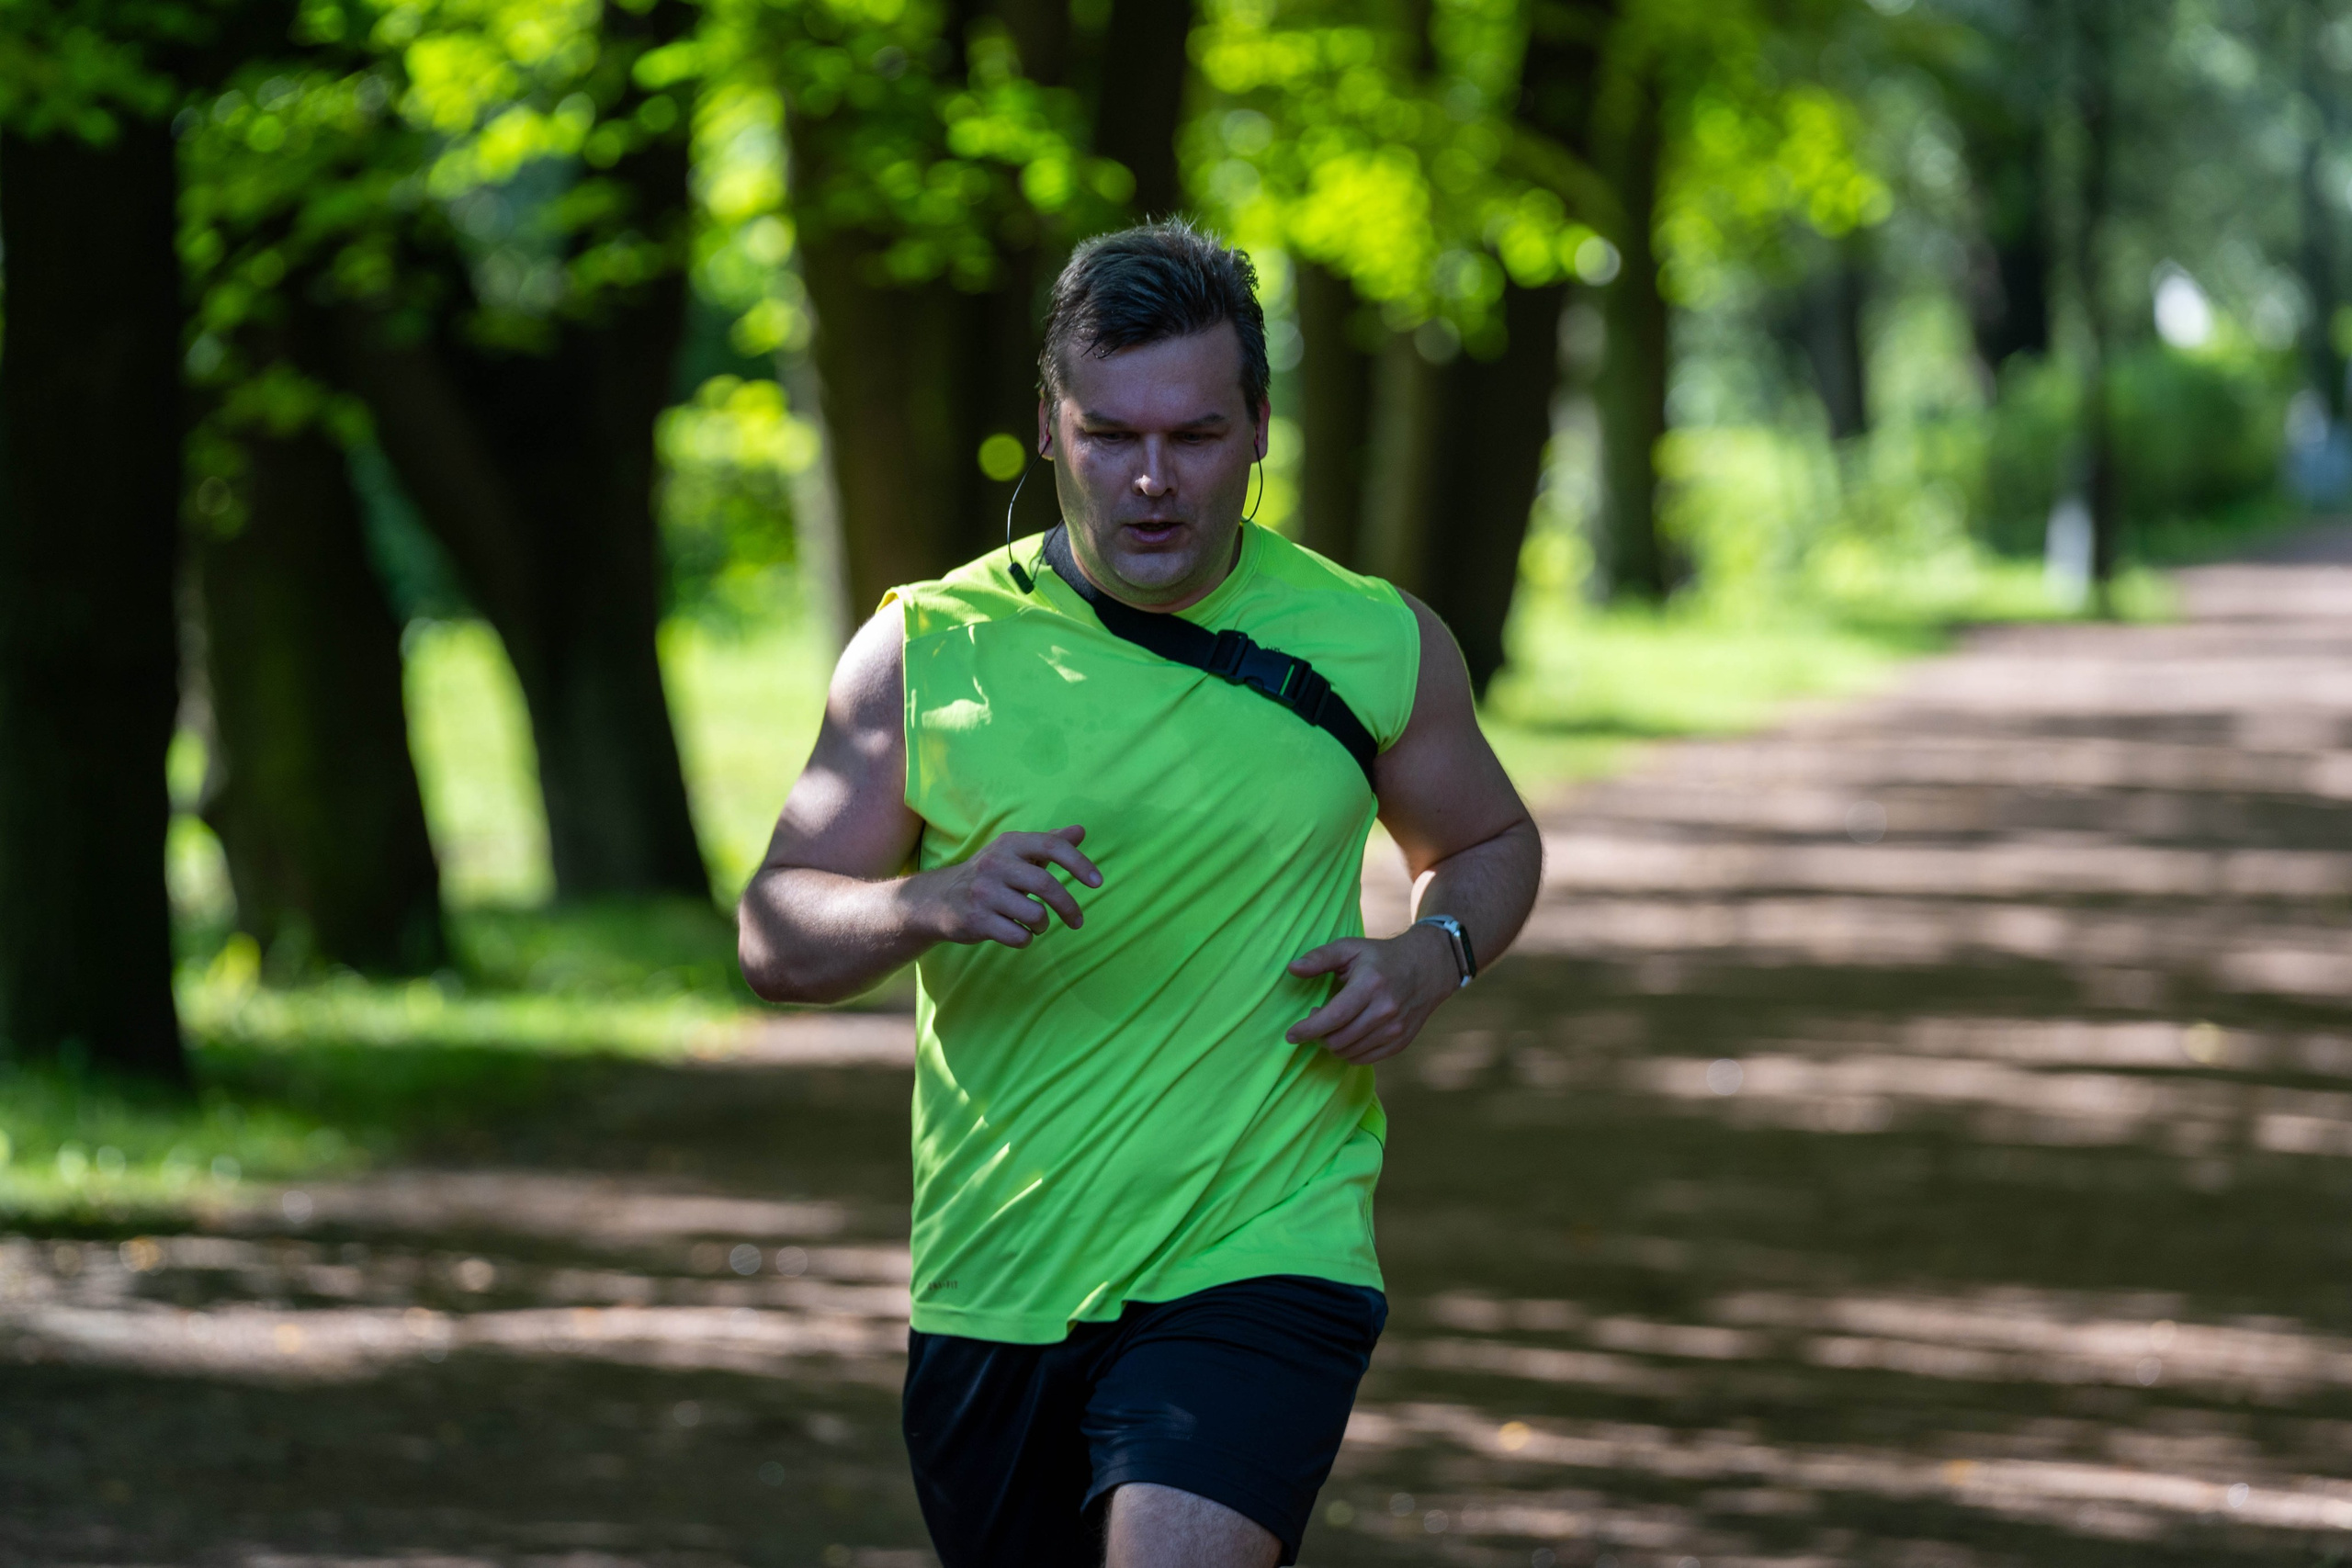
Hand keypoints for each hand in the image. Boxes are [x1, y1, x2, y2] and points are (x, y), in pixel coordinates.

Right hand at [920, 825, 1101, 948]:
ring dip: (1043, 924)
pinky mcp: (976, 920)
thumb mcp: (1015, 854)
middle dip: (1068, 906)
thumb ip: (1049, 843)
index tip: (1098, 882)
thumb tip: (1081, 831)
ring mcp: (983, 893)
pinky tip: (1019, 933)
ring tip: (1037, 924)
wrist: (939, 900)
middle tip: (1078, 920)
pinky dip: (1026, 939)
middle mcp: (995, 864)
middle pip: (1046, 884)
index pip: (1051, 846)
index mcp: (1009, 844)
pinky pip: (1018, 936)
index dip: (1079, 863)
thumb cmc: (990, 875)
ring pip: (1034, 914)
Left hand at [1284, 926, 1457, 1063]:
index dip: (1309, 1029)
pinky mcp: (1400, 1043)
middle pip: (1339, 1039)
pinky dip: (1349, 1052)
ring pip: (1349, 1053)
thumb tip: (1292, 969)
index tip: (1291, 1034)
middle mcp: (1385, 1010)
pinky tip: (1348, 1034)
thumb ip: (1320, 958)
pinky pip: (1364, 1059)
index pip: (1334, 1017)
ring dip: (1333, 1044)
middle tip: (1316, 1020)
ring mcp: (1395, 1029)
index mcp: (1371, 984)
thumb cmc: (1381, 957)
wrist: (1427, 969)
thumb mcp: (1350, 948)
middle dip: (1318, 1036)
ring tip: (1333, 1025)